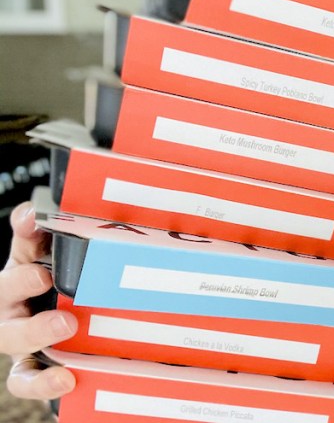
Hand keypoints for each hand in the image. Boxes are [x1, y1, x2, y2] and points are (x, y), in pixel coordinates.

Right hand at [1, 202, 76, 399]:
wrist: (64, 329)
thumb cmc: (65, 289)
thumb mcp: (67, 263)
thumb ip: (59, 239)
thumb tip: (39, 211)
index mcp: (24, 270)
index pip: (22, 245)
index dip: (24, 230)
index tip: (32, 218)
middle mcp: (12, 304)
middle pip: (3, 290)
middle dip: (19, 282)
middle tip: (43, 276)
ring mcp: (18, 337)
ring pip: (11, 336)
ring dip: (35, 330)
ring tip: (66, 324)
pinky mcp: (30, 367)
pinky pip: (27, 379)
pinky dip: (42, 382)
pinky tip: (66, 379)